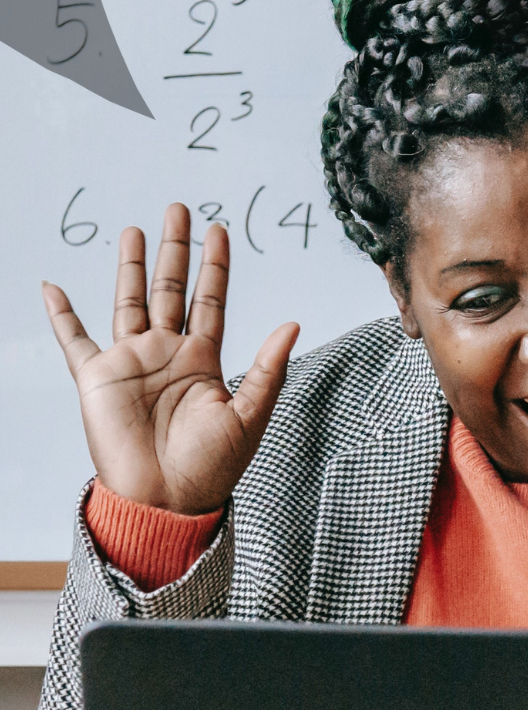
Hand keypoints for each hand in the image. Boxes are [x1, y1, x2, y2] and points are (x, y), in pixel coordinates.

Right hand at [43, 203, 299, 513]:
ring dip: (131, 266)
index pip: (211, 301)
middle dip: (175, 250)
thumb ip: (269, 368)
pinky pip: (75, 340)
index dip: (215, 266)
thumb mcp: (249, 415)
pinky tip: (53, 289)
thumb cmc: (211, 468)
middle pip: (171, 289)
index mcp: (204, 362)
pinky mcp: (98, 378)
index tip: (218, 230)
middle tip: (180, 209)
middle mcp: (168, 355)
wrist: (166, 500)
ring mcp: (132, 362)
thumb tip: (293, 323)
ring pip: (130, 301)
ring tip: (135, 229)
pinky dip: (62, 315)